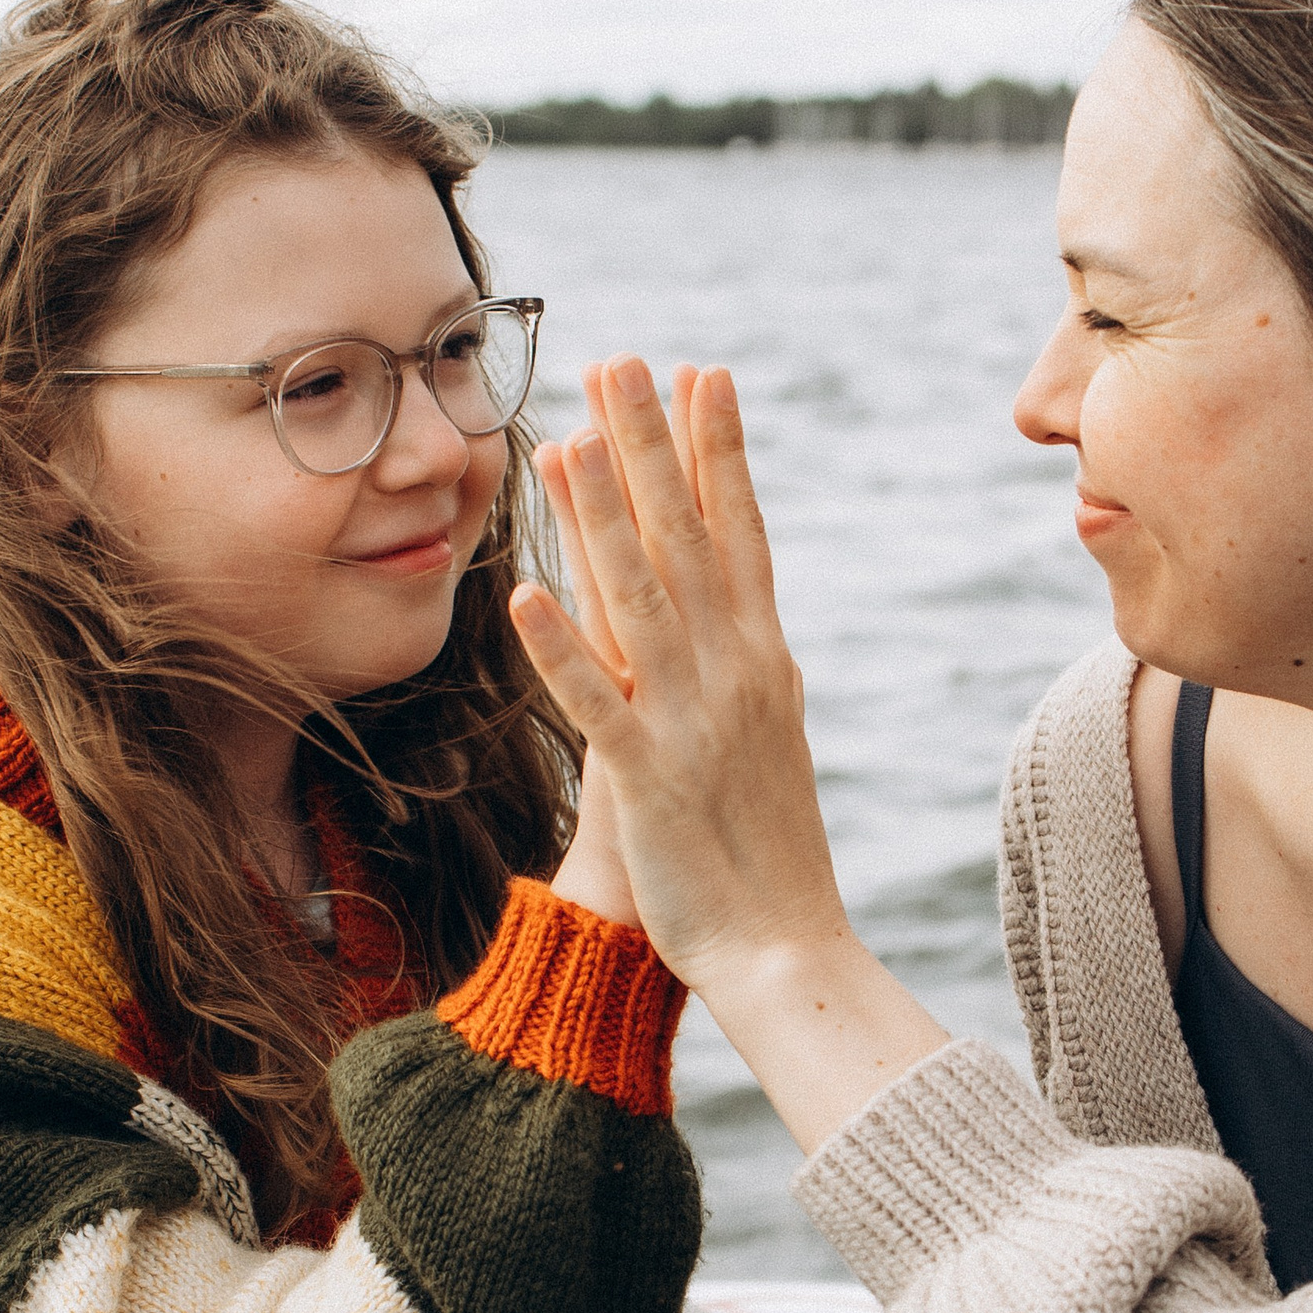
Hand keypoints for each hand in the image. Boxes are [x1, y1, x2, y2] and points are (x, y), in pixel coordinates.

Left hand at [509, 356, 946, 1149]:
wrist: (787, 951)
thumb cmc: (771, 850)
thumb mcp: (770, 734)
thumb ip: (747, 662)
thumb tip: (739, 605)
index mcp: (764, 659)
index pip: (741, 530)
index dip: (719, 450)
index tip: (703, 373)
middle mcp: (734, 674)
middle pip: (687, 539)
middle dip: (652, 445)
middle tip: (623, 360)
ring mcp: (691, 723)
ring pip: (638, 599)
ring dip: (600, 516)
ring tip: (566, 439)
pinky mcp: (648, 781)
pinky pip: (595, 703)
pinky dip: (561, 648)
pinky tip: (525, 592)